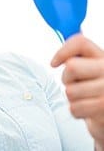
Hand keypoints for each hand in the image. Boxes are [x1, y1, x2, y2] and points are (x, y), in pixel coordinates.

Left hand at [51, 34, 103, 148]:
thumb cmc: (98, 90)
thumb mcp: (91, 68)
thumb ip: (78, 57)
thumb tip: (56, 56)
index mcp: (103, 57)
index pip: (80, 42)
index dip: (63, 51)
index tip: (54, 63)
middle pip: (72, 66)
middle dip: (67, 78)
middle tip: (75, 83)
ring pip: (70, 90)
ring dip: (73, 97)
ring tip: (84, 98)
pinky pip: (75, 108)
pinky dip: (77, 111)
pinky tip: (88, 110)